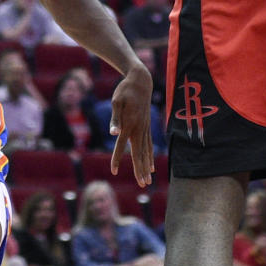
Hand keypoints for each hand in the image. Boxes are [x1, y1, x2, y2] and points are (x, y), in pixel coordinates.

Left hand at [108, 64, 153, 186]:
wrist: (141, 81)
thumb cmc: (125, 90)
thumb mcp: (117, 102)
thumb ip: (115, 119)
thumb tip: (114, 133)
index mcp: (130, 125)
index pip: (122, 146)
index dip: (117, 159)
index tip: (113, 171)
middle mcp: (139, 129)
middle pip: (139, 153)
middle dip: (140, 170)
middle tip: (143, 184)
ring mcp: (145, 128)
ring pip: (146, 151)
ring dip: (146, 167)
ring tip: (148, 180)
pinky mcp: (147, 126)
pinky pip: (149, 145)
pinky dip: (150, 157)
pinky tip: (152, 166)